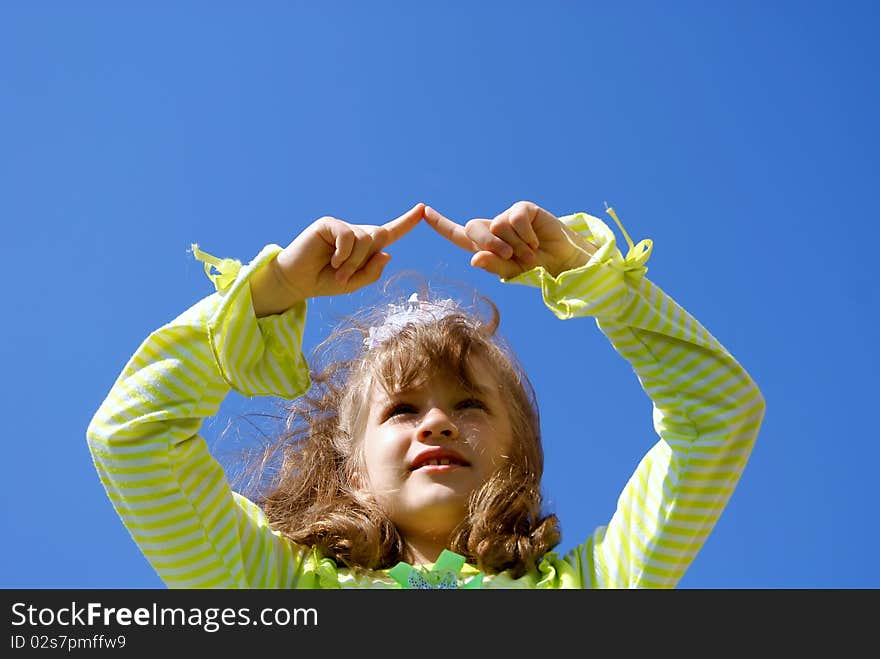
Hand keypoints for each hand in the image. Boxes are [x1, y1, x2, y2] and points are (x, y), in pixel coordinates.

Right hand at [250, 203, 423, 316]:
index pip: (391, 232)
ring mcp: (342, 226)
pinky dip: (344, 253)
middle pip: (379, 236)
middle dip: (366, 260)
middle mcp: (356, 232)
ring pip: (365, 239)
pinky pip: (349, 236)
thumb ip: (373, 272)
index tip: (423, 209)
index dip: (407, 222)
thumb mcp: (354, 283)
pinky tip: (333, 260)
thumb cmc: (325, 281)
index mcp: (365, 246)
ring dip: (354, 261)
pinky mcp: (329, 224)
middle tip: (346, 277)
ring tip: (337, 271)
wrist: (297, 281)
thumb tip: (388, 252)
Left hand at [423, 201, 596, 277]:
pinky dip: (525, 235)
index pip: (458, 234)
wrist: (562, 261)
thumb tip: (474, 258)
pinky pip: (515, 219)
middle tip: (510, 256)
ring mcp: (507, 217)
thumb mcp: (513, 273)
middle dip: (489, 243)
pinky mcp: (523, 209)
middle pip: (473, 228)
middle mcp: (493, 228)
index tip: (423, 211)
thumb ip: (494, 266)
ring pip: (497, 226)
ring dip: (515, 244)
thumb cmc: (535, 269)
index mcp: (484, 245)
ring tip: (530, 253)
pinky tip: (535, 242)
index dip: (441, 224)